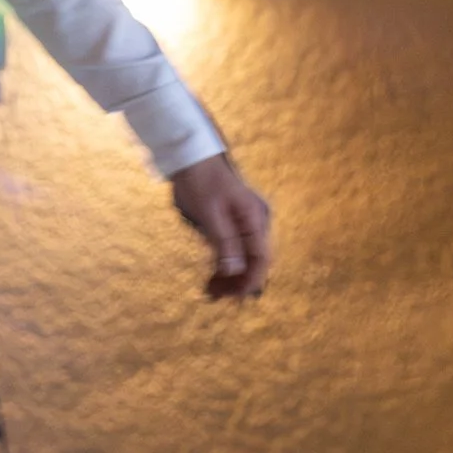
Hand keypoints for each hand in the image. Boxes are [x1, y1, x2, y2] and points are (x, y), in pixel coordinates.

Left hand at [170, 153, 272, 299]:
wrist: (191, 155)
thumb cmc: (201, 180)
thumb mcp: (210, 213)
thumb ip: (224, 241)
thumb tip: (236, 270)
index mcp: (255, 218)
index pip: (261, 258)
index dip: (250, 280)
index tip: (234, 297)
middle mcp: (256, 221)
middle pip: (254, 260)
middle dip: (238, 281)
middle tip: (215, 297)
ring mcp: (246, 222)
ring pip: (244, 257)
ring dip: (230, 275)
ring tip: (210, 291)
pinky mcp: (233, 222)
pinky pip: (234, 249)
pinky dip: (224, 263)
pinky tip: (212, 276)